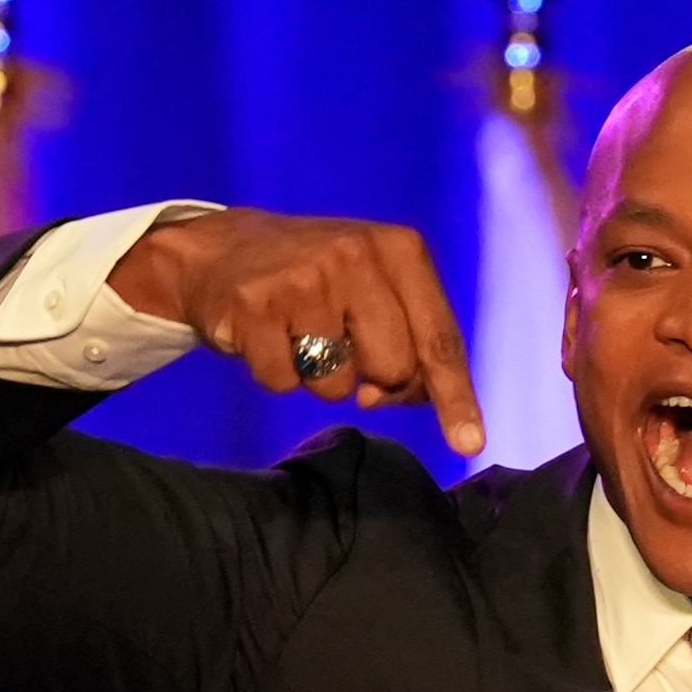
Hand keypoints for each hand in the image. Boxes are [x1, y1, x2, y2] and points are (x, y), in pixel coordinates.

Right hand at [110, 208, 486, 456]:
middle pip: (394, 369)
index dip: (455, 396)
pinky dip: (278, 375)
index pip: (438, 339)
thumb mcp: (376, 286)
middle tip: (343, 348)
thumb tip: (406, 398)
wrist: (220, 249)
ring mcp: (304, 280)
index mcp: (399, 250)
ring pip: (338, 385)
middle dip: (373, 378)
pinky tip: (267, 337)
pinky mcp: (255, 305)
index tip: (470, 442)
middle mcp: (356, 256)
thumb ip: (410, 338)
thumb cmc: (316, 278)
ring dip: (320, 378)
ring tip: (299, 334)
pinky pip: (284, 384)